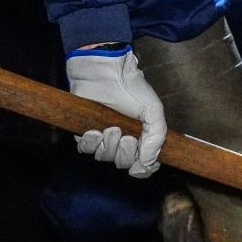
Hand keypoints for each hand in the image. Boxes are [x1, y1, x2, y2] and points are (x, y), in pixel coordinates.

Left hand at [66, 48, 165, 177]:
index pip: (144, 164)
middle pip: (123, 163)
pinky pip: (85, 149)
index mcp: (141, 136)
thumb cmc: (132, 88)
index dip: (144, 168)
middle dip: (125, 154)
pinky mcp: (84, 132)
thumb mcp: (153, 111)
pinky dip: (91, 143)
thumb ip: (156, 138)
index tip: (143, 163)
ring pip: (104, 157)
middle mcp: (122, 139)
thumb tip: (147, 163)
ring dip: (108, 146)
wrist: (106, 72)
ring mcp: (103, 137)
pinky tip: (95, 131)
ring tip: (111, 128)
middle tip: (127, 137)